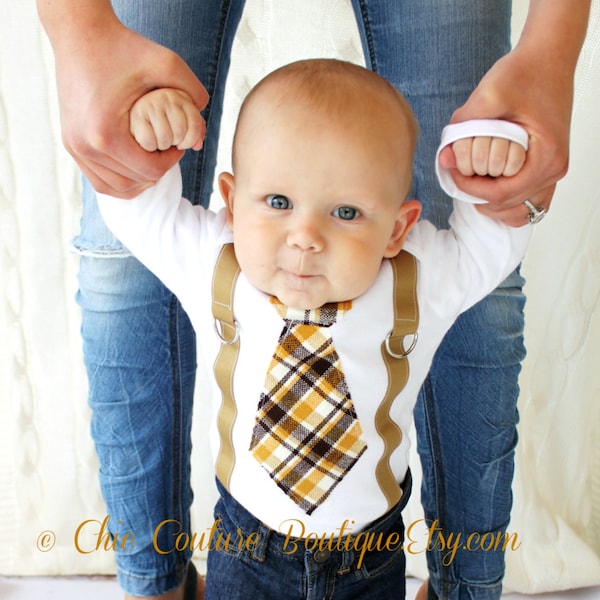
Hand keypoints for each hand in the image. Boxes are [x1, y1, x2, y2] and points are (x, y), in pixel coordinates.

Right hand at [52, 16, 207, 197]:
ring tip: (154, 160)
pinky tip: (137, 166)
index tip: (178, 144)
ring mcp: (74, 147)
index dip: (172, 161)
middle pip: (135, 182)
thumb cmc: (124, 47)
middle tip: (167, 151)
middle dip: (157, 170)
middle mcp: (86, 146)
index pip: (151, 171)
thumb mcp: (166, 63)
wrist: (81, 34)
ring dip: (140, 180)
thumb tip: (203, 126)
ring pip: (117, 188)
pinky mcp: (70, 144)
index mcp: (106, 134)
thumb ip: (193, 92)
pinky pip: (100, 180)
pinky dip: (121, 180)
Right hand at [130, 88, 205, 151]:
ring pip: (165, 138)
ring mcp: (149, 104)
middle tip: (168, 139)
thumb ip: (195, 132)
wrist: (137, 113)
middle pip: (180, 132)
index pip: (195, 123)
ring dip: (162, 146)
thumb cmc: (164, 121)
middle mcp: (165, 96)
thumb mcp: (184, 122)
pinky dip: (150, 146)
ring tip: (158, 138)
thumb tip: (197, 146)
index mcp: (181, 97)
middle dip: (175, 143)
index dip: (191, 140)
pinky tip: (147, 138)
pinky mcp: (136, 115)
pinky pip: (149, 141)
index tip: (183, 143)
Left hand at [439, 0, 589, 225]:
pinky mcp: (547, 166)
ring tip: (472, 181)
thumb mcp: (489, 94)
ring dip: (491, 202)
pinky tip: (488, 185)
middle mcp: (553, 169)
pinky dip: (507, 201)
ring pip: (518, 210)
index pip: (500, 194)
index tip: (452, 171)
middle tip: (460, 174)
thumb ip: (463, 127)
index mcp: (545, 157)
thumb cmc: (524, 72)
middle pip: (507, 206)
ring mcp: (552, 170)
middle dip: (477, 194)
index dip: (469, 188)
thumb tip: (444, 157)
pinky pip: (528, 201)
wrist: (548, 57)